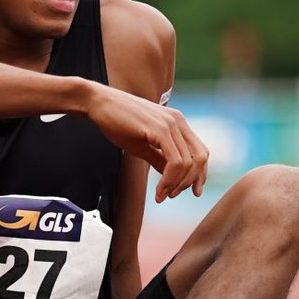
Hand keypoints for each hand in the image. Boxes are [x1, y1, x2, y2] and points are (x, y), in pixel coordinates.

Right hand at [79, 83, 209, 200]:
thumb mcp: (142, 144)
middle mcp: (178, 121)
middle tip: (172, 195)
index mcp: (176, 122)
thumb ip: (159, 158)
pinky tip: (159, 190)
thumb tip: (170, 177)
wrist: (98, 103)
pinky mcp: (159, 129)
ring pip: (188, 163)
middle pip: (201, 158)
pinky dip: (169, 180)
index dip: (200, 174)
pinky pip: (174, 161)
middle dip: (190, 182)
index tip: (192, 192)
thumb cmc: (116, 122)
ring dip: (176, 184)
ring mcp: (170, 124)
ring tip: (162, 195)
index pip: (200, 152)